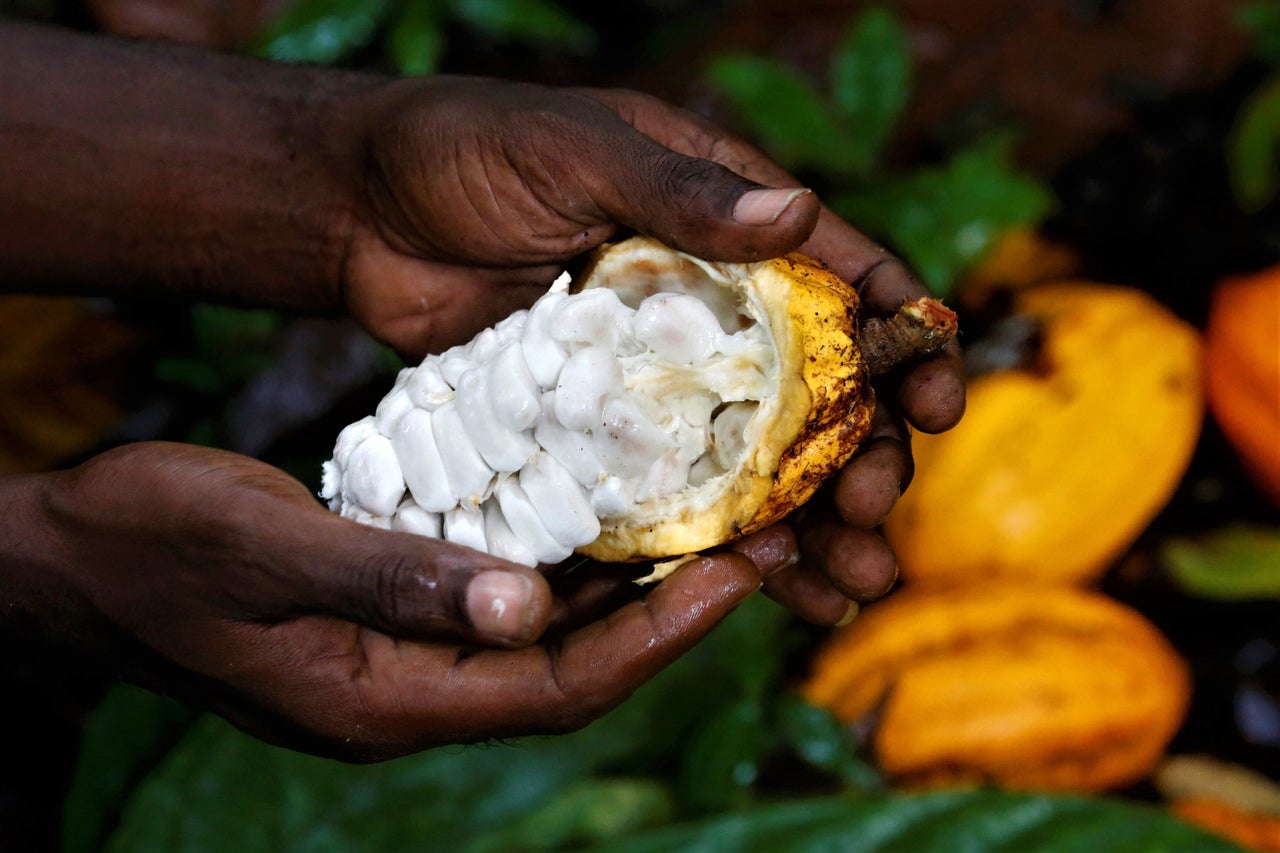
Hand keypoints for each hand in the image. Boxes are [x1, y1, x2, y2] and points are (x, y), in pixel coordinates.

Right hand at [10, 443, 782, 759]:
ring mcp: (400, 658)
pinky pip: (501, 599)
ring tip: (707, 520)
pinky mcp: (390, 616)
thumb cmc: (147, 551)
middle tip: (755, 539)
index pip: (561, 688)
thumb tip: (526, 611)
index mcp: (385, 700)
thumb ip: (390, 579)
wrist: (67, 560)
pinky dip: (560, 562)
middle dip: (668, 609)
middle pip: (572, 666)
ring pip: (544, 635)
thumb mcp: (262, 552)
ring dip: (625, 584)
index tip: (738, 572)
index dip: (658, 635)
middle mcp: (408, 693)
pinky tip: (602, 509)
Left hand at [328, 80, 963, 621]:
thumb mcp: (576, 152)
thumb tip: (799, 213)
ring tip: (853, 581)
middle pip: (816, 391)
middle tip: (880, 513)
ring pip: (760, 457)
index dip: (902, 342)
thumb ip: (678, 190)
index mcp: (723, 223)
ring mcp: (655, 375)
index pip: (842, 281)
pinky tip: (770, 585)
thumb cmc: (466, 153)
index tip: (942, 402)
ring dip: (814, 518)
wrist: (356, 213)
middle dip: (865, 454)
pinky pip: (679, 489)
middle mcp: (707, 306)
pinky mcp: (601, 428)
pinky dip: (727, 536)